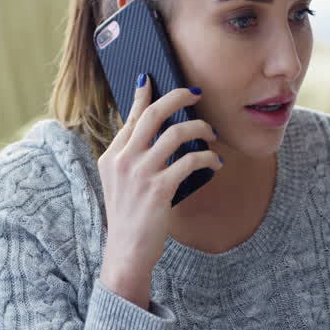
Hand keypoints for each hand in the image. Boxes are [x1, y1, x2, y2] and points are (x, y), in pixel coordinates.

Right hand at [97, 75, 220, 308]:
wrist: (126, 251)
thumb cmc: (129, 216)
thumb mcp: (120, 182)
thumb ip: (132, 156)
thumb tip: (155, 132)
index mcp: (112, 156)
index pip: (132, 117)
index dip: (144, 95)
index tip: (152, 78)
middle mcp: (124, 160)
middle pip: (154, 114)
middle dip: (179, 97)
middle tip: (196, 94)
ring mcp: (141, 174)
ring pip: (176, 134)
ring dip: (200, 129)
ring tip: (211, 134)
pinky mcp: (160, 189)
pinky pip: (191, 161)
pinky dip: (208, 158)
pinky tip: (217, 162)